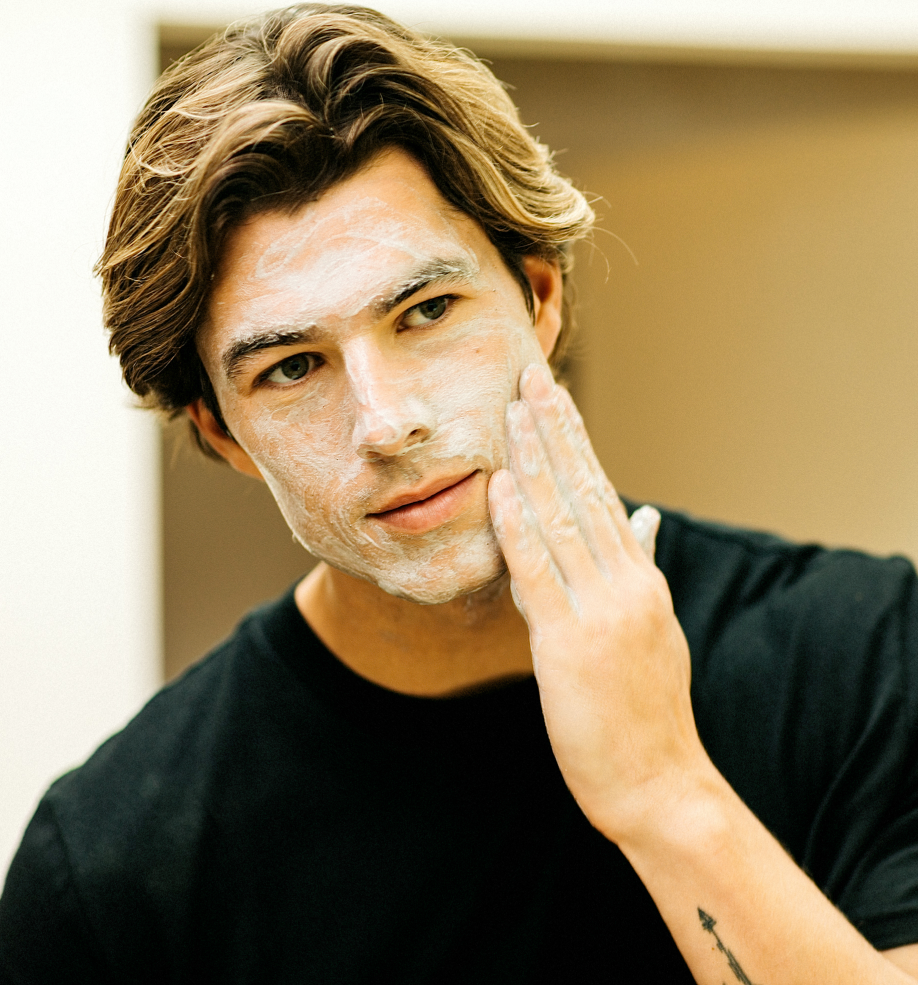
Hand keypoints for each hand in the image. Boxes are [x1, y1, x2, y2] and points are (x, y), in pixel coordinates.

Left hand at [488, 364, 711, 842]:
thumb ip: (641, 567)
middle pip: (586, 490)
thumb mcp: (653, 627)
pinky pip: (541, 573)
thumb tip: (646, 514)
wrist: (658, 782)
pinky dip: (519, 526)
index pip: (604, 491)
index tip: (553, 397)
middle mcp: (626, 582)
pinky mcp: (571, 644)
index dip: (575, 442)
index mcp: (641, 577)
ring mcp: (602, 611)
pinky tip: (500, 487)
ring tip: (513, 411)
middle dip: (556, 430)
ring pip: (564, 519)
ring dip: (535, 461)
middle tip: (532, 375)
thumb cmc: (645, 709)